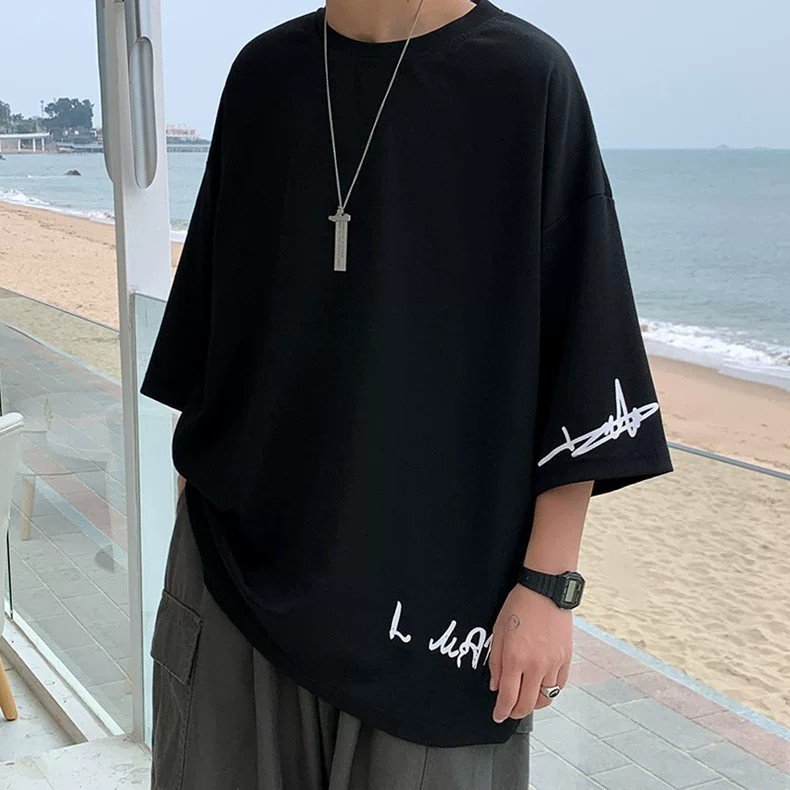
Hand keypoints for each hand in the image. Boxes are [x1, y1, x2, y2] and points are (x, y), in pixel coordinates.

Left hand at [488, 582, 572, 722]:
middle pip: (528, 704)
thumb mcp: (498, 631)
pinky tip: (541, 686)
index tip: (498, 716)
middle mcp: (536, 665)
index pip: (508, 697)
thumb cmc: (519, 606)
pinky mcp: (566, 658)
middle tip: (510, 711)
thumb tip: (496, 686)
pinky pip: (560, 685)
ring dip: (534, 703)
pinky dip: (550, 691)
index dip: (502, 711)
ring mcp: (554, 663)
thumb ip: (496, 662)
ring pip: (546, 698)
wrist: (545, 591)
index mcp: (516, 658)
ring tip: (526, 698)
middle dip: (516, 712)